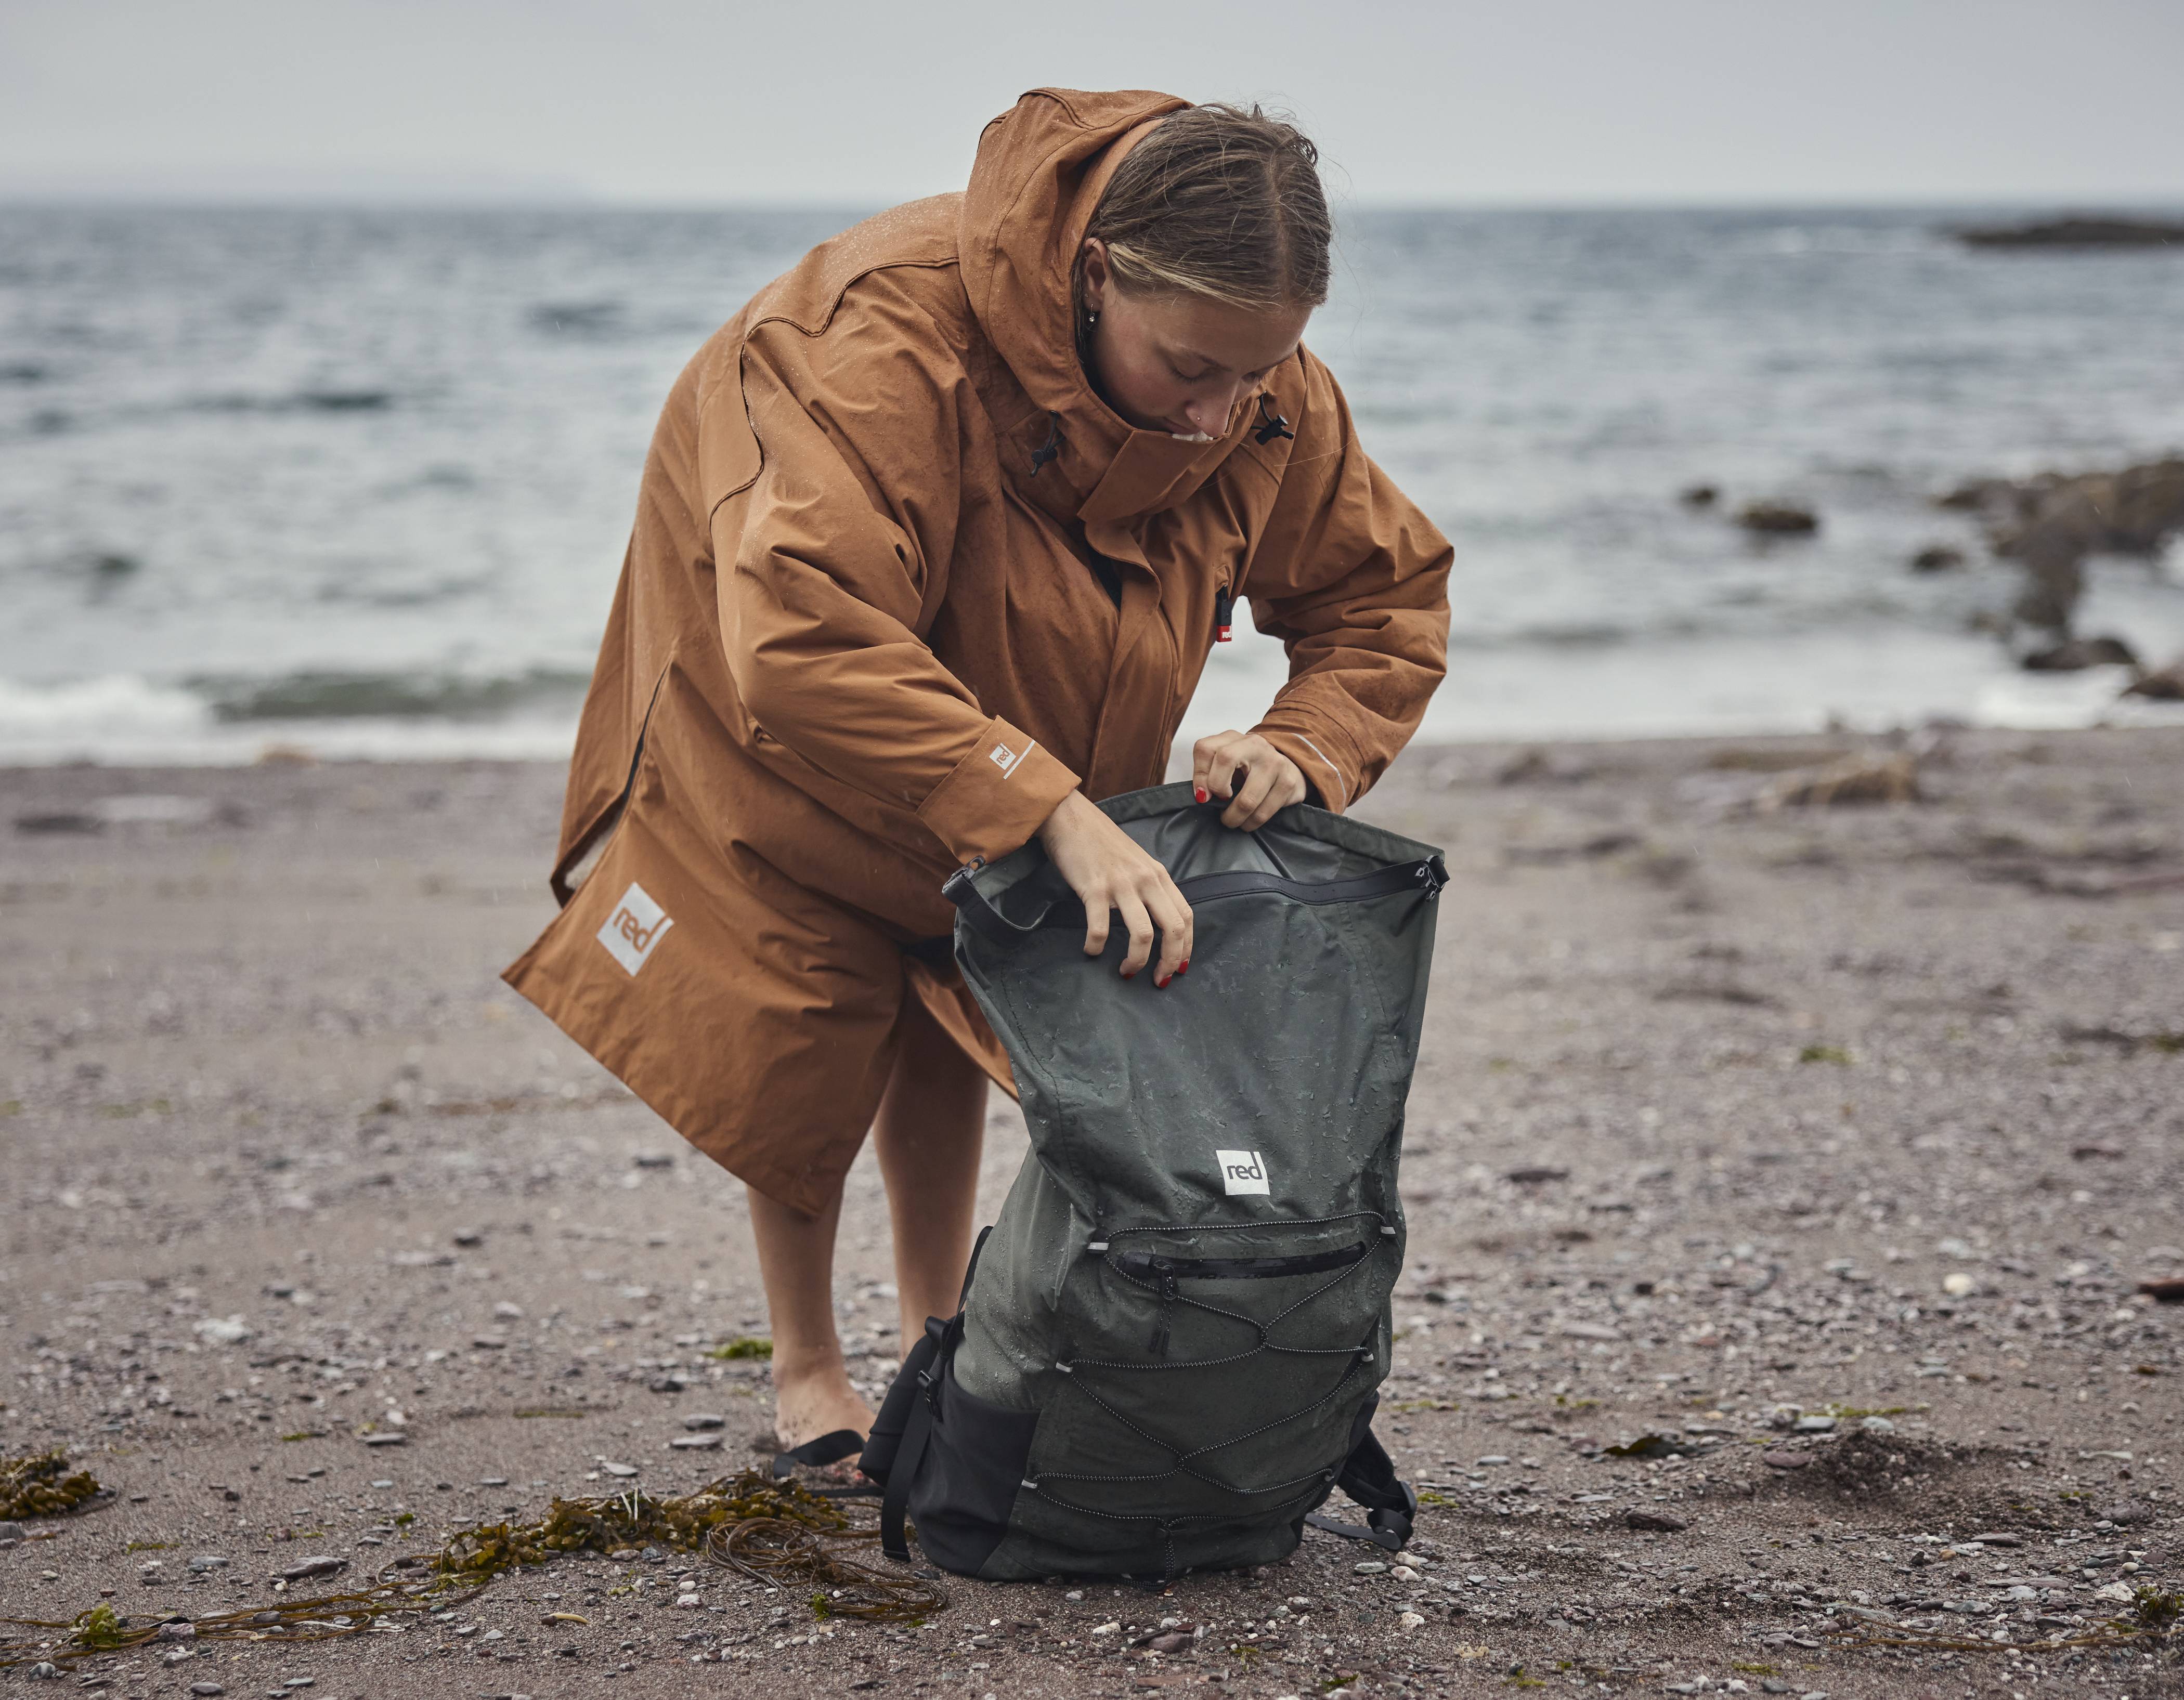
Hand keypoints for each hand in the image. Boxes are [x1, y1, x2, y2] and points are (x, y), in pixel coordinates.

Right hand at [1035, 790, 1193, 984]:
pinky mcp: (1094, 888)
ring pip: (1143, 934)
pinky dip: (1097, 946)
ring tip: (1126, 972)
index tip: (1179, 967)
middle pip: (1173, 929)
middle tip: (1158, 980)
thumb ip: (1149, 887)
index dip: (1187, 946)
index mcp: (1159, 875)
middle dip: (1170, 962)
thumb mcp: (1136, 862)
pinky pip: (1101, 928)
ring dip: (1137, 961)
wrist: (1070, 817)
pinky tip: (1091, 951)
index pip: (1186, 916)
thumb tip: (1157, 922)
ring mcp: (1121, 884)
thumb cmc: (1101, 843)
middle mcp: (1146, 880)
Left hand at [1192, 730, 1307, 829]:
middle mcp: (1254, 745)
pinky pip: (1262, 813)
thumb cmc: (1251, 769)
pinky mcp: (1287, 783)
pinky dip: (1250, 823)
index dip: (1199, 775)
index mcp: (1233, 738)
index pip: (1205, 749)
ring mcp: (1274, 762)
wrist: (1289, 769)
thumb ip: (1210, 773)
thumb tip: (1202, 795)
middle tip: (1219, 805)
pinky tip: (1248, 821)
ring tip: (1232, 819)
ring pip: (1246, 799)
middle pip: (1225, 758)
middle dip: (1217, 789)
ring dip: (1234, 817)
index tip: (1202, 795)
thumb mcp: (1228, 764)